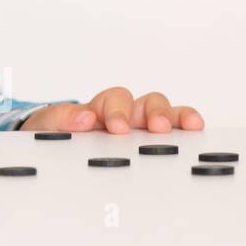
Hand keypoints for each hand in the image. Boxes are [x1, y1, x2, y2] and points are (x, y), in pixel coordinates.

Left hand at [19, 87, 203, 133]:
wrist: (54, 146)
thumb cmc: (56, 133)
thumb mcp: (48, 125)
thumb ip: (60, 118)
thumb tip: (84, 118)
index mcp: (102, 108)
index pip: (115, 99)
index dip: (118, 111)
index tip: (117, 128)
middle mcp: (127, 114)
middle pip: (148, 102)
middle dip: (154, 112)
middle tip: (155, 127)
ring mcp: (143, 129)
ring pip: (166, 114)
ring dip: (177, 117)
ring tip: (190, 126)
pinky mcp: (153, 145)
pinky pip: (176, 133)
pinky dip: (188, 130)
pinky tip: (198, 134)